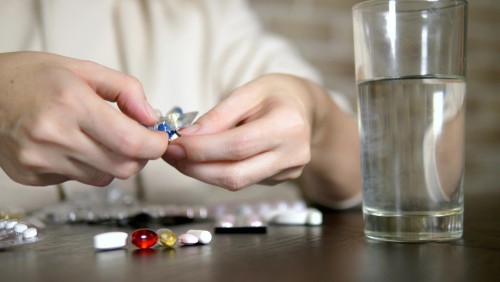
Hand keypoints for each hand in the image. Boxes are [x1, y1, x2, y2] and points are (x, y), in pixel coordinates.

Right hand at [0, 52, 168, 185]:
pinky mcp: (31, 176)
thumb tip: (151, 117)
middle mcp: (53, 136)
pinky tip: (73, 145)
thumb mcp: (84, 68)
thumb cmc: (31, 76)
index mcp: (71, 103)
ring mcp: (39, 160)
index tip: (160, 139)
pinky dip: (87, 166)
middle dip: (140, 156)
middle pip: (123, 167)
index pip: (131, 142)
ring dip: (114, 162)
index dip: (155, 145)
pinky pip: (78, 180)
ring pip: (103, 178)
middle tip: (137, 139)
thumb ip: (126, 90)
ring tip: (100, 138)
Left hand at [163, 74, 314, 189]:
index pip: (237, 145)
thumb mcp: (247, 92)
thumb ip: (218, 116)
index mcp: (288, 125)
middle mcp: (294, 154)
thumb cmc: (275, 94)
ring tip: (182, 156)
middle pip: (235, 174)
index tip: (173, 144)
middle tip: (170, 155)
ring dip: (203, 172)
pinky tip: (207, 159)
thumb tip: (187, 138)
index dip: (202, 149)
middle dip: (196, 168)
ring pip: (236, 183)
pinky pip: (243, 180)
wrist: (305, 109)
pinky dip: (219, 172)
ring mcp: (289, 171)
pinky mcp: (281, 180)